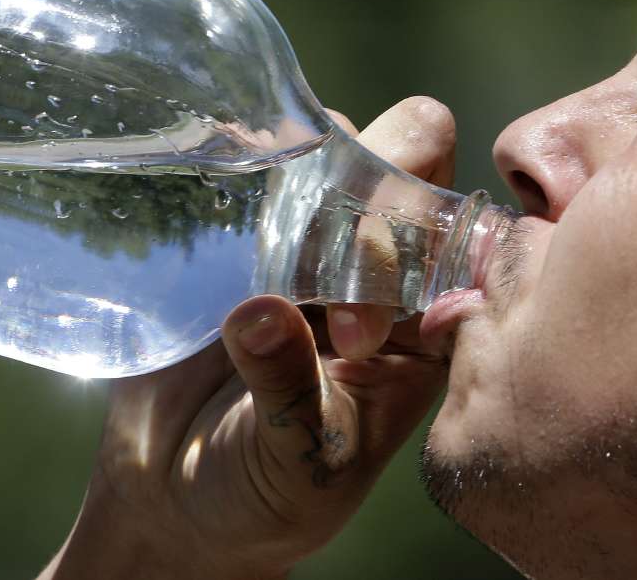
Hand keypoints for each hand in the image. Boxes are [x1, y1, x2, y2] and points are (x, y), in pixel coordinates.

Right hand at [39, 97, 458, 579]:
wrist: (175, 488)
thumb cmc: (263, 489)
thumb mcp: (295, 460)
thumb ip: (289, 390)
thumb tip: (260, 312)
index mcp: (425, 317)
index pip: (462, 233)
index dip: (425, 254)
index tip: (356, 331)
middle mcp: (374, 260)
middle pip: (406, 160)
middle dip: (369, 201)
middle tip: (312, 294)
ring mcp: (302, 232)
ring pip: (329, 147)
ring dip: (299, 186)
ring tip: (254, 277)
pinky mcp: (235, 224)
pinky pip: (250, 165)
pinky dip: (235, 171)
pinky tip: (213, 225)